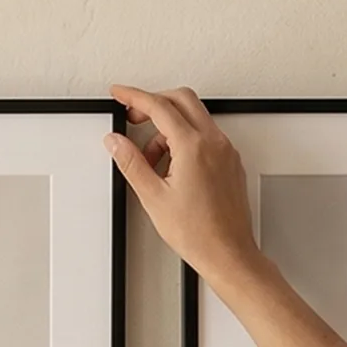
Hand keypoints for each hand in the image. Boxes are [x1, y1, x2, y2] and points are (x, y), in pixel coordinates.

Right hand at [107, 84, 266, 287]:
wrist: (227, 253)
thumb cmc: (198, 233)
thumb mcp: (153, 197)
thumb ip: (131, 163)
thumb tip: (116, 141)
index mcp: (193, 147)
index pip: (159, 106)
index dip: (134, 96)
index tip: (119, 94)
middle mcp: (214, 142)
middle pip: (181, 100)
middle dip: (153, 102)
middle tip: (133, 116)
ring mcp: (225, 151)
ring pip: (194, 117)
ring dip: (168, 127)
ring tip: (151, 159)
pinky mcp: (230, 162)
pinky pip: (205, 136)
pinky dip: (185, 140)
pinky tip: (172, 166)